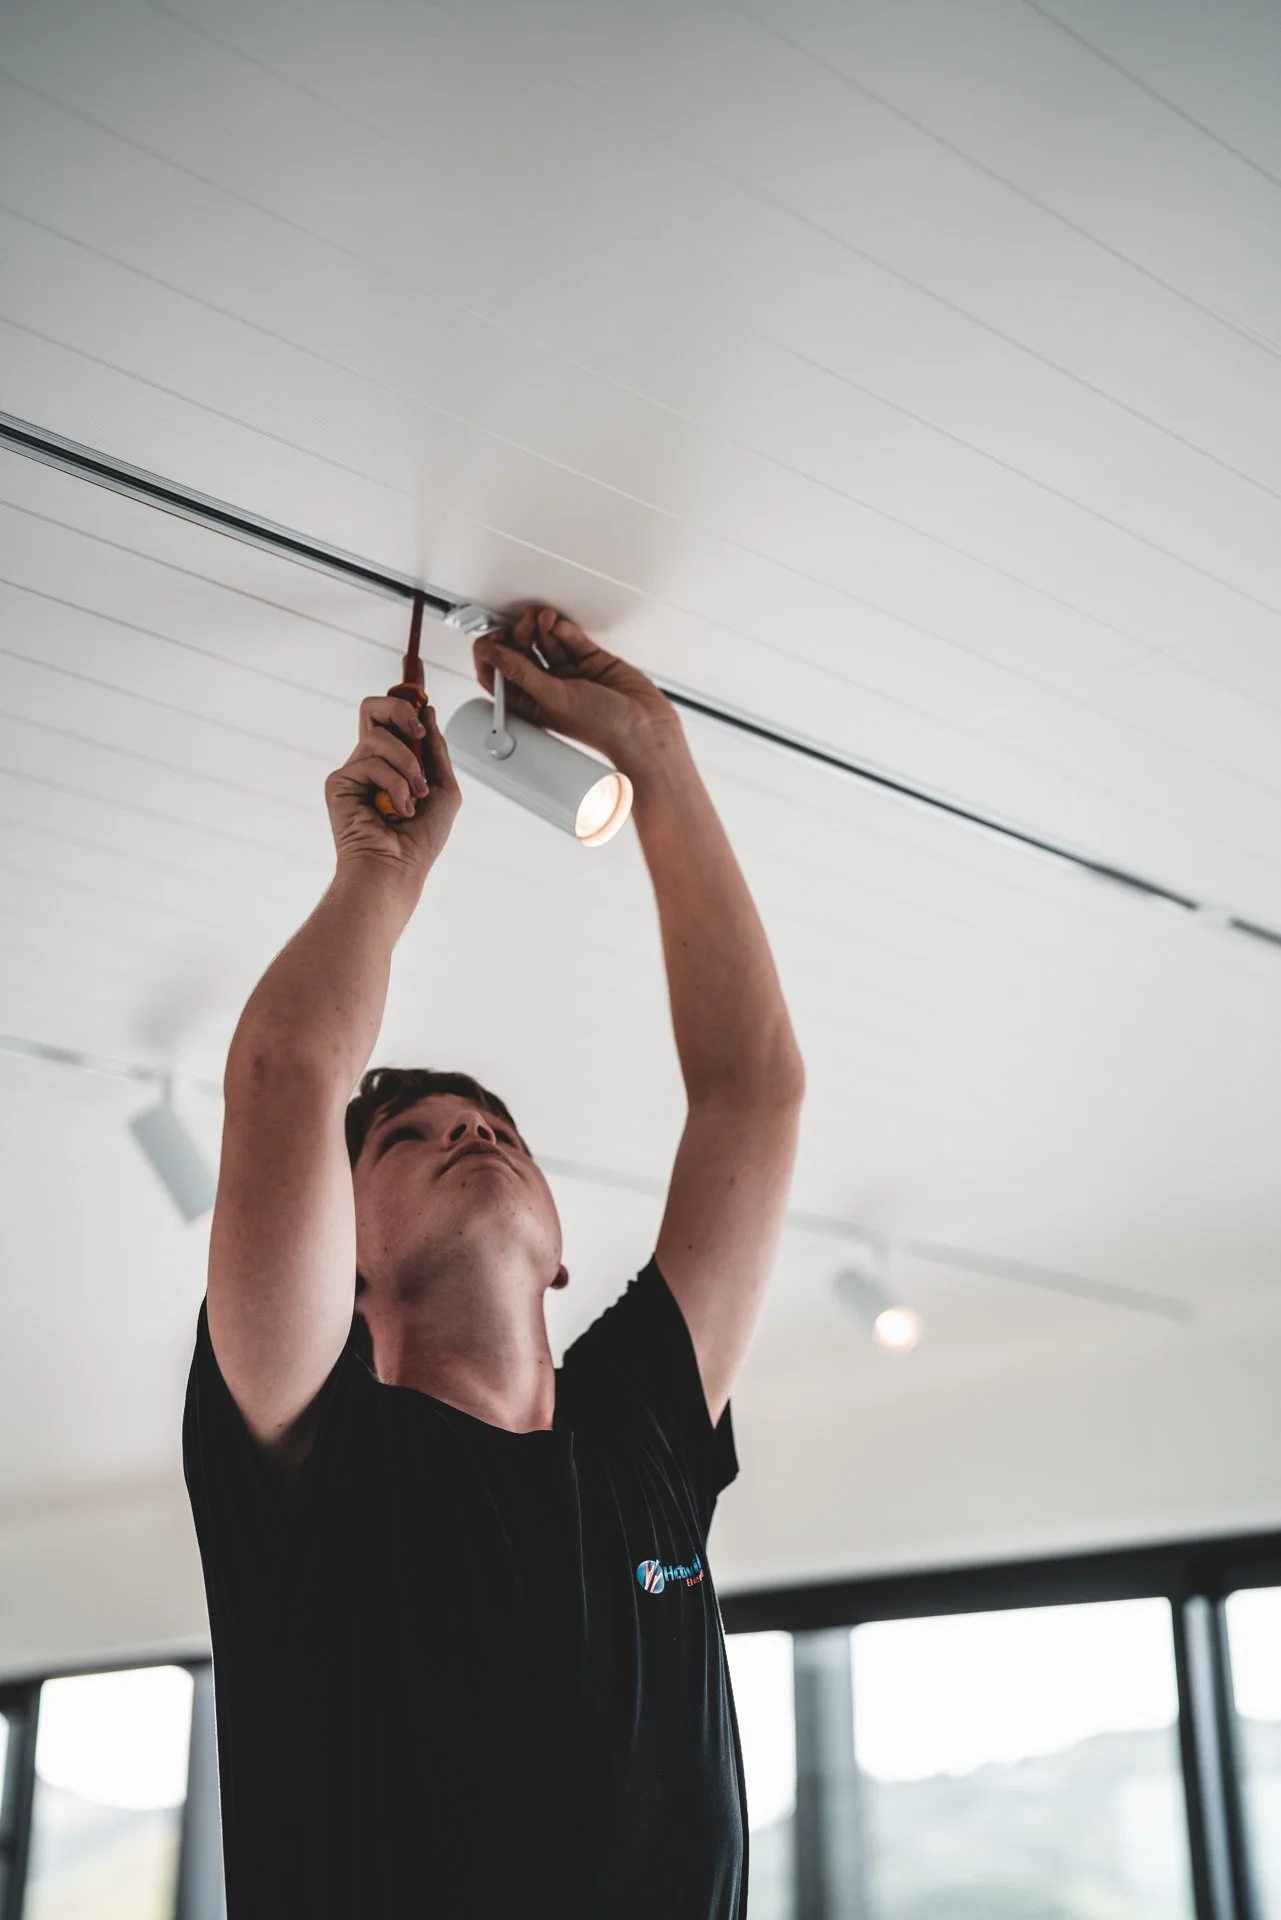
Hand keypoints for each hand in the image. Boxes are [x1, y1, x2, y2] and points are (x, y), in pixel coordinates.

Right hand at [325, 694, 460, 884]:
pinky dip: (394, 784)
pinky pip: (370, 759)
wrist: (397, 869)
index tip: (413, 662)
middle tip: (419, 736)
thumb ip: (436, 749)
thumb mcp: (443, 788)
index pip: (395, 715)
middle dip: (401, 712)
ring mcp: (353, 769)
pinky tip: (397, 809)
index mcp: (395, 761)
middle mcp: (371, 761)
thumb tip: (427, 709)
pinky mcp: (338, 781)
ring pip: (378, 734)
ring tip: (414, 795)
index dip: (403, 689)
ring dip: (407, 764)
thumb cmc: (420, 840)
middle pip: (374, 706)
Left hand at [473, 607, 679, 769]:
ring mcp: (569, 673)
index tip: (490, 639)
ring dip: (541, 627)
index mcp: (531, 705)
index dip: (491, 655)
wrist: (643, 726)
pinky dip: (564, 630)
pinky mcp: (590, 659)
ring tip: (544, 619)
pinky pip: (570, 638)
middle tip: (525, 623)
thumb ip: (522, 672)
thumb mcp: (552, 698)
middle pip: (521, 653)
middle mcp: (547, 688)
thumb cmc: (603, 729)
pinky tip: (561, 627)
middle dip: (520, 634)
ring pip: (545, 641)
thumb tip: (493, 655)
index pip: (499, 677)